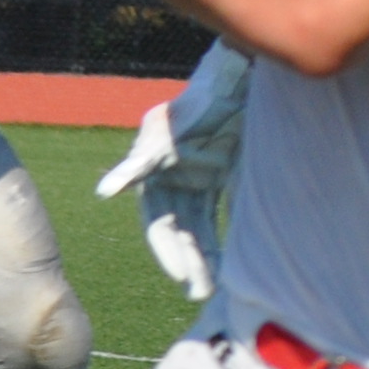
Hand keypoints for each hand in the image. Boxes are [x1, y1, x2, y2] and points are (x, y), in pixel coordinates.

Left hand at [95, 50, 248, 302]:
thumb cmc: (247, 119)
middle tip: (197, 292)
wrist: (242, 76)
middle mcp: (174, 177)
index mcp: (195, 185)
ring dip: (166, 243)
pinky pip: (138, 160)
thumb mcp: (247, 169)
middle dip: (186, 261)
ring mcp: (162, 159)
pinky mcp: (157, 136)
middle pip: (174, 227)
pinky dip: (122, 176)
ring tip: (176, 274)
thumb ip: (243, 201)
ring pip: (158, 209)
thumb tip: (262, 241)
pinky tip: (106, 193)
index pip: (193, 229)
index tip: (209, 287)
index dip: (200, 258)